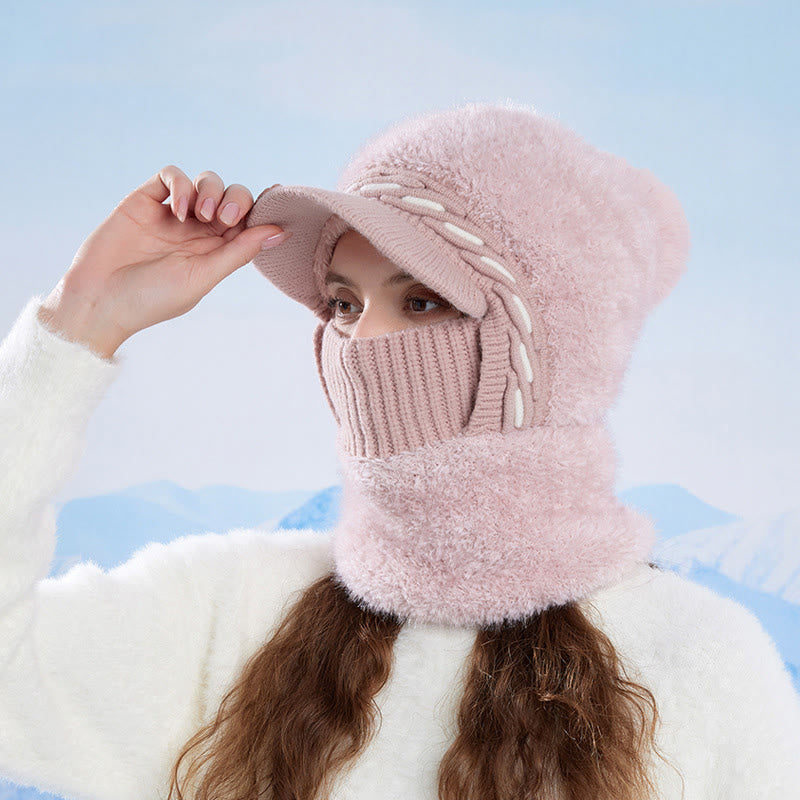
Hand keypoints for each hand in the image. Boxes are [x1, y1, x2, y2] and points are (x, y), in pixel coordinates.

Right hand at [38, 166, 287, 358]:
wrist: (99, 300)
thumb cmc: (153, 299)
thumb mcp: (203, 277)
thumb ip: (239, 252)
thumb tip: (281, 232)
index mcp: (217, 251)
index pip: (249, 221)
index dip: (260, 212)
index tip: (266, 213)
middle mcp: (198, 231)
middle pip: (232, 196)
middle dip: (236, 200)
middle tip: (225, 220)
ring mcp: (172, 214)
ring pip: (205, 181)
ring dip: (211, 190)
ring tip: (201, 214)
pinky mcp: (145, 200)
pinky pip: (171, 174)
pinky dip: (180, 184)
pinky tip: (178, 209)